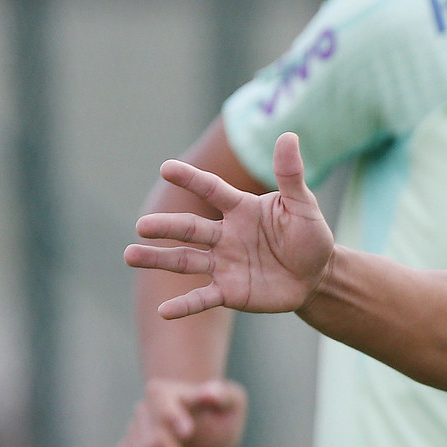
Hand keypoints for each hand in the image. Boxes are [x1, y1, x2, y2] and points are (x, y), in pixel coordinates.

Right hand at [116, 378, 248, 446]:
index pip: (160, 403)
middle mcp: (142, 412)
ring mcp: (133, 434)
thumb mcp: (231, 399)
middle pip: (154, 445)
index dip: (170, 417)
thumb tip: (211, 393)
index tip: (188, 432)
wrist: (201, 420)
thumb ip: (223, 396)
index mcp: (163, 393)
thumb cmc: (219, 409)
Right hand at [125, 133, 333, 317]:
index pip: (212, 190)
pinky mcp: (229, 291)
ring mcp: (224, 264)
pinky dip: (184, 305)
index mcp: (241, 209)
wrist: (317, 276)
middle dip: (166, 227)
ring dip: (158, 259)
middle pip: (190, 228)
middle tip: (143, 225)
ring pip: (185, 260)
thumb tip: (288, 135)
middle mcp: (225, 235)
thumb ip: (290, 174)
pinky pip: (202, 298)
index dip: (192, 179)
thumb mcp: (303, 206)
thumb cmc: (308, 236)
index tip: (167, 168)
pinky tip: (164, 311)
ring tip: (130, 255)